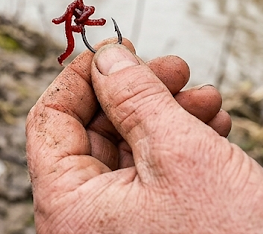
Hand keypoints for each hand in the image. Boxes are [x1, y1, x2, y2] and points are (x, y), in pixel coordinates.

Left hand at [26, 42, 262, 233]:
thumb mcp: (180, 154)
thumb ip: (136, 96)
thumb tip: (106, 57)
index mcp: (68, 208)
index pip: (50, 121)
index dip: (83, 76)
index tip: (117, 48)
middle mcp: (84, 223)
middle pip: (92, 132)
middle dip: (138, 93)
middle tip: (176, 69)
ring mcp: (117, 230)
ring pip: (128, 151)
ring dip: (166, 115)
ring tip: (207, 99)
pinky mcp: (150, 232)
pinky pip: (151, 177)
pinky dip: (180, 146)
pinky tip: (213, 127)